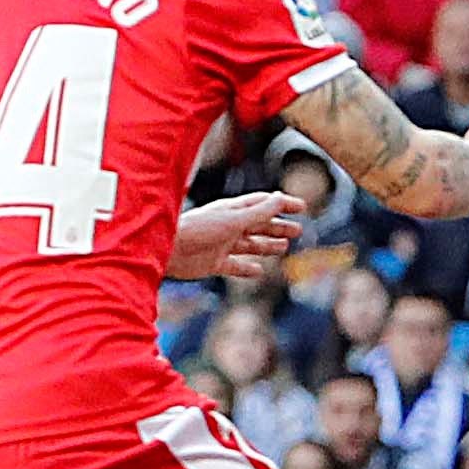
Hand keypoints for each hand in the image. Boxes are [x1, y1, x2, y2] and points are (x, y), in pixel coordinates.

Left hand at [168, 191, 304, 279]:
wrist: (167, 250)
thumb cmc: (198, 229)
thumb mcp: (233, 219)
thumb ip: (258, 212)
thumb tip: (280, 197)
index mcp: (233, 210)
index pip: (263, 203)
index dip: (282, 204)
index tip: (301, 206)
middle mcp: (228, 226)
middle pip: (259, 225)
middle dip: (278, 227)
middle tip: (298, 230)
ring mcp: (221, 245)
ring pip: (250, 245)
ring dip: (267, 245)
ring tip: (283, 247)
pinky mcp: (213, 263)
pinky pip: (235, 266)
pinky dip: (248, 269)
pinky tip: (258, 271)